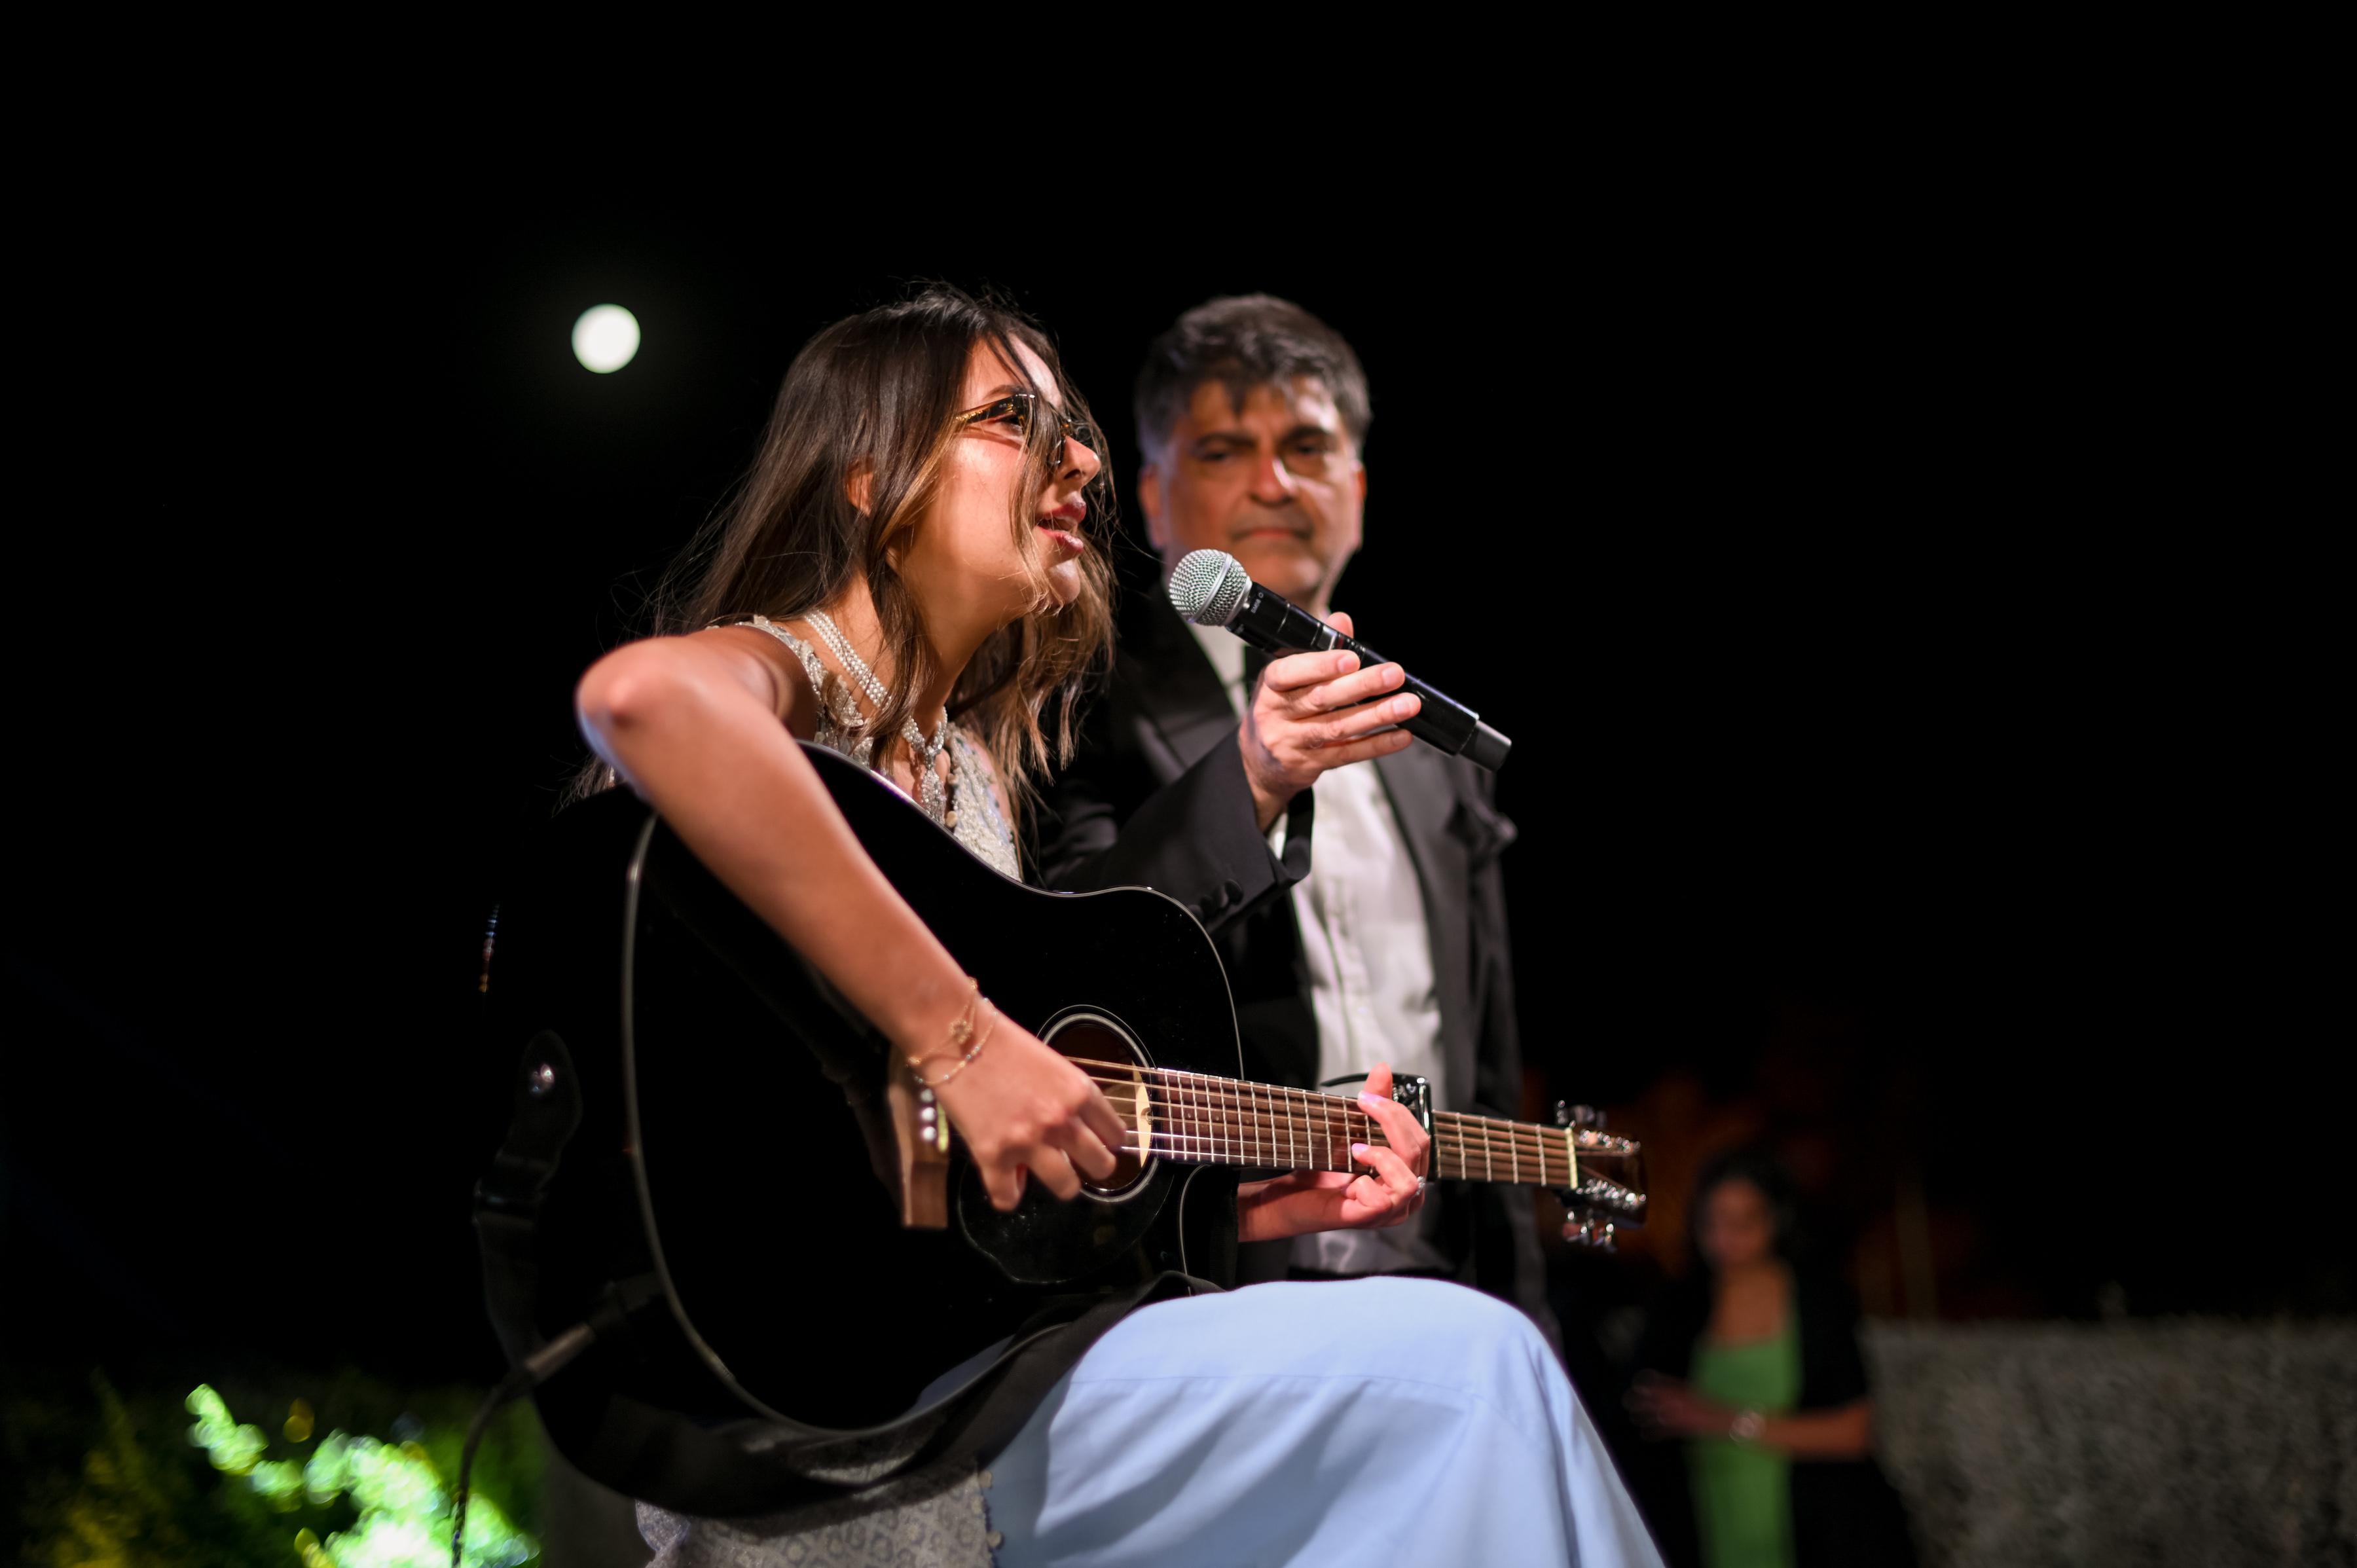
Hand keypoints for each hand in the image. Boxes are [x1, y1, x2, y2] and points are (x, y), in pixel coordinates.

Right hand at [926, 1011, 1126, 1211]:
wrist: (958, 1037)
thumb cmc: (1004, 1044)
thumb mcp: (1052, 1065)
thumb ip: (1066, 1098)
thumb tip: (1070, 1131)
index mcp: (1079, 1092)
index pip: (1115, 1133)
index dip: (1109, 1142)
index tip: (1100, 1143)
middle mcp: (1060, 1120)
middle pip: (1101, 1165)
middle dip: (1092, 1166)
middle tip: (1077, 1161)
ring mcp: (1027, 1141)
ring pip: (1067, 1187)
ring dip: (1060, 1183)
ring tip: (1047, 1173)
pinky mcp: (993, 1156)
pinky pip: (1009, 1197)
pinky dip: (1007, 1194)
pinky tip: (1005, 1181)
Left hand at [1237, 1061, 1430, 1241]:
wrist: (1289, 1197)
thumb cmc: (1321, 1170)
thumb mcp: (1350, 1130)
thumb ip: (1373, 1104)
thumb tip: (1383, 1069)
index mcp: (1406, 1173)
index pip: (1421, 1140)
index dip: (1398, 1113)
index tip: (1368, 1097)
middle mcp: (1406, 1196)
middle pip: (1418, 1151)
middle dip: (1391, 1120)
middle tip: (1363, 1105)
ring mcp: (1390, 1212)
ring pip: (1409, 1180)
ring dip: (1382, 1156)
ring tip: (1356, 1148)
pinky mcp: (1368, 1220)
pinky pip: (1382, 1201)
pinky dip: (1366, 1184)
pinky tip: (1350, 1181)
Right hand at [1239, 611, 1419, 829]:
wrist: (1258, 761)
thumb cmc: (1279, 707)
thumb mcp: (1288, 676)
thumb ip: (1318, 648)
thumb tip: (1342, 620)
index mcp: (1271, 685)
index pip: (1290, 672)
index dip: (1321, 665)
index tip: (1352, 658)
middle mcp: (1277, 714)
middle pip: (1321, 699)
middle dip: (1362, 685)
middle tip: (1393, 674)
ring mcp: (1292, 743)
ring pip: (1338, 728)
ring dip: (1376, 715)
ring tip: (1406, 704)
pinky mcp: (1310, 765)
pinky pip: (1347, 754)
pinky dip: (1377, 744)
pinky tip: (1400, 735)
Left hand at [1626, 1372, 1736, 1439]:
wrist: (1734, 1420)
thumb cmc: (1719, 1408)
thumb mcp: (1702, 1395)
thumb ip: (1688, 1393)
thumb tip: (1676, 1391)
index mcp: (1690, 1391)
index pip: (1668, 1385)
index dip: (1653, 1382)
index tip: (1639, 1380)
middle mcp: (1686, 1401)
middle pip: (1660, 1398)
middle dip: (1644, 1399)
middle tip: (1627, 1399)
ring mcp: (1687, 1414)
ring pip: (1662, 1414)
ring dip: (1646, 1415)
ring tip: (1633, 1416)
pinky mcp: (1689, 1427)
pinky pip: (1669, 1430)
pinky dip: (1656, 1432)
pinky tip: (1645, 1434)